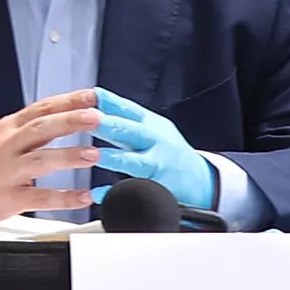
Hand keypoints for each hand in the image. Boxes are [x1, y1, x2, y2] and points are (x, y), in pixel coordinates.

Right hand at [0, 89, 103, 227]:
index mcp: (8, 129)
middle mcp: (7, 147)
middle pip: (40, 129)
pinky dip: (63, 197)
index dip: (67, 101)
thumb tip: (70, 117)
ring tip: (94, 154)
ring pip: (40, 160)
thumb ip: (32, 129)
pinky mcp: (8, 198)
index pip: (40, 109)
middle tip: (96, 118)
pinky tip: (83, 197)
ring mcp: (7, 172)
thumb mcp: (1, 137)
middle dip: (69, 121)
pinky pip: (40, 197)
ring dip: (68, 156)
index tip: (92, 97)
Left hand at [88, 90, 216, 210]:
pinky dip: (115, 193)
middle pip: (133, 132)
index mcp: (151, 125)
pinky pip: (136, 191)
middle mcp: (156, 143)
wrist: (201, 182)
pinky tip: (98, 194)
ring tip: (95, 155)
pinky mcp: (159, 189)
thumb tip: (95, 95)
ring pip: (135, 162)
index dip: (110, 102)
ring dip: (114, 158)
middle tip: (88, 119)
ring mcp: (158, 166)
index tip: (91, 95)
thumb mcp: (152, 128)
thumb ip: (124, 115)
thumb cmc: (168, 151)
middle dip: (111, 125)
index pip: (129, 109)